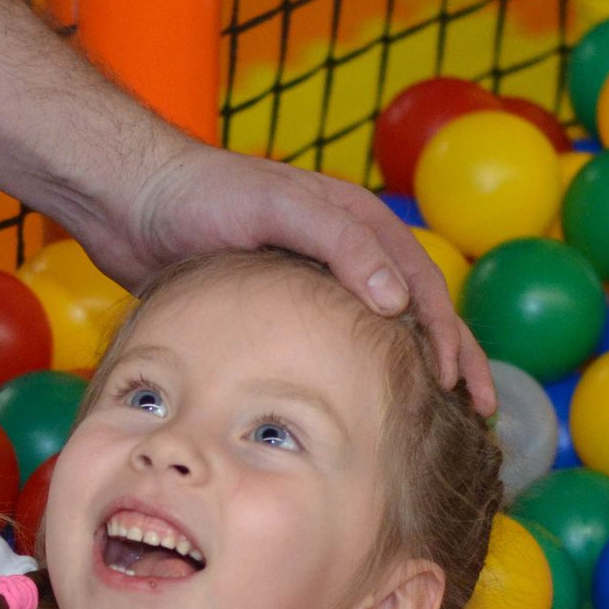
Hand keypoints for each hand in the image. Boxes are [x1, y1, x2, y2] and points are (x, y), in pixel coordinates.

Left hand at [84, 141, 497, 416]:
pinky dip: (363, 367)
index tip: (460, 387)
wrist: (129, 196)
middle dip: (453, 356)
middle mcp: (346, 247)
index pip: (422, 284)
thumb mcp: (274, 209)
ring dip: (414, 367)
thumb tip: (400, 302)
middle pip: (416, 308)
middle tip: (479, 411)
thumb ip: (341, 245)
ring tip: (437, 412)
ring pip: (382, 326)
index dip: (447, 336)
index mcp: (357, 222)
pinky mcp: (280, 299)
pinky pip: (338, 337)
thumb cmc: (200, 195)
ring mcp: (315, 273)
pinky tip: (363, 400)